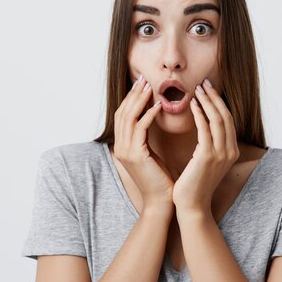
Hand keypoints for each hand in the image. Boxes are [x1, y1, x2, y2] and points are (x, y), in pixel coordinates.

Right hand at [112, 75, 174, 209]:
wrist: (161, 202)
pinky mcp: (136, 155)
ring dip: (140, 100)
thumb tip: (152, 117)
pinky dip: (148, 115)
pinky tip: (158, 105)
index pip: (123, 115)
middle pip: (123, 113)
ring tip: (150, 87)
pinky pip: (140, 129)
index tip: (141, 84)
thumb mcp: (151, 154)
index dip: (131, 99)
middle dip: (133, 94)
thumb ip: (146, 137)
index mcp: (123, 146)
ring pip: (129, 118)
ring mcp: (125, 151)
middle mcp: (120, 147)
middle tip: (144, 79)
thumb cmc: (160, 179)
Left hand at [172, 78, 239, 213]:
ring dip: (207, 101)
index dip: (219, 102)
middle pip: (225, 116)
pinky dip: (199, 113)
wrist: (191, 205)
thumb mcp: (206, 162)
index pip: (228, 120)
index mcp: (231, 151)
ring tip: (197, 89)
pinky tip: (191, 104)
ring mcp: (221, 154)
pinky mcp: (208, 156)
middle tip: (204, 82)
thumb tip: (204, 127)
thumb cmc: (194, 184)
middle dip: (214, 97)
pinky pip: (205, 129)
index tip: (209, 89)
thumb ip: (209, 145)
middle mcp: (230, 151)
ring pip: (217, 119)